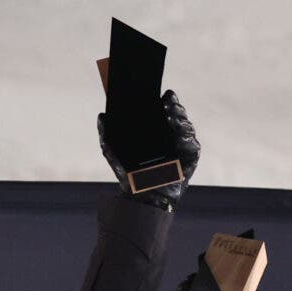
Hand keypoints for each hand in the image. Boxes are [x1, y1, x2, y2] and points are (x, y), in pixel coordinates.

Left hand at [98, 88, 200, 208]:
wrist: (139, 196)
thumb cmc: (129, 174)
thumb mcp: (113, 153)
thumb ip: (106, 134)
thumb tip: (101, 116)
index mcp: (155, 131)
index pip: (163, 111)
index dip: (167, 101)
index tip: (165, 94)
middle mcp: (169, 136)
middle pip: (176, 115)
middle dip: (174, 106)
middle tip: (168, 99)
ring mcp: (181, 145)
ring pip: (185, 125)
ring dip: (180, 116)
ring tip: (171, 110)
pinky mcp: (189, 156)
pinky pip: (190, 141)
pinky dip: (185, 133)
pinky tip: (178, 128)